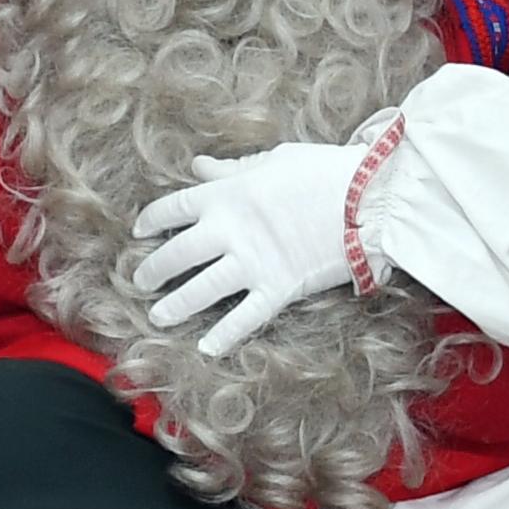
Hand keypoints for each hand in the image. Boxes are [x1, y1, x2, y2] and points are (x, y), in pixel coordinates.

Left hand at [131, 141, 362, 357]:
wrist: (369, 197)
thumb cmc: (324, 171)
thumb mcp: (273, 160)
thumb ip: (231, 170)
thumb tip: (199, 167)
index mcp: (225, 195)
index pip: (173, 209)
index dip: (151, 221)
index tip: (139, 231)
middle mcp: (229, 232)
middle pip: (177, 254)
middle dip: (154, 270)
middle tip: (140, 281)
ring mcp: (252, 263)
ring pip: (200, 291)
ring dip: (175, 306)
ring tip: (157, 316)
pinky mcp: (277, 289)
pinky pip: (244, 318)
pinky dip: (224, 335)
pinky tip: (205, 348)